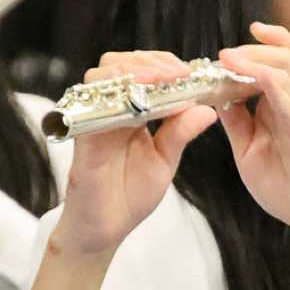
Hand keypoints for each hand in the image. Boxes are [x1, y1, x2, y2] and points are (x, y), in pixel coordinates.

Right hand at [53, 52, 217, 259]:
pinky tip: (137, 99)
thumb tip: (208, 109)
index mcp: (131, 111)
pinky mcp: (82, 137)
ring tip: (160, 78)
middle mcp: (109, 110)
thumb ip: (181, 132)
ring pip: (100, 76)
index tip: (191, 71)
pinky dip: (112, 96)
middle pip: (119, 64)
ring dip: (131, 71)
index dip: (164, 64)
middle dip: (149, 61)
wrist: (106, 228)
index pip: (142, 71)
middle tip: (177, 72)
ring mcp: (93, 121)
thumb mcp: (165, 160)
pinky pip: (88, 106)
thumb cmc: (131, 195)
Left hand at [214, 22, 289, 253]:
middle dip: (252, 48)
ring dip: (257, 55)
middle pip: (281, 57)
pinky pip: (286, 94)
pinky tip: (249, 71)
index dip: (245, 56)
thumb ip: (238, 124)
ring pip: (286, 65)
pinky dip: (267, 77)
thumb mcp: (249, 152)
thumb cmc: (288, 189)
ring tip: (230, 56)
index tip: (219, 57)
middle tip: (225, 54)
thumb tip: (218, 98)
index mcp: (276, 109)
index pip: (268, 68)